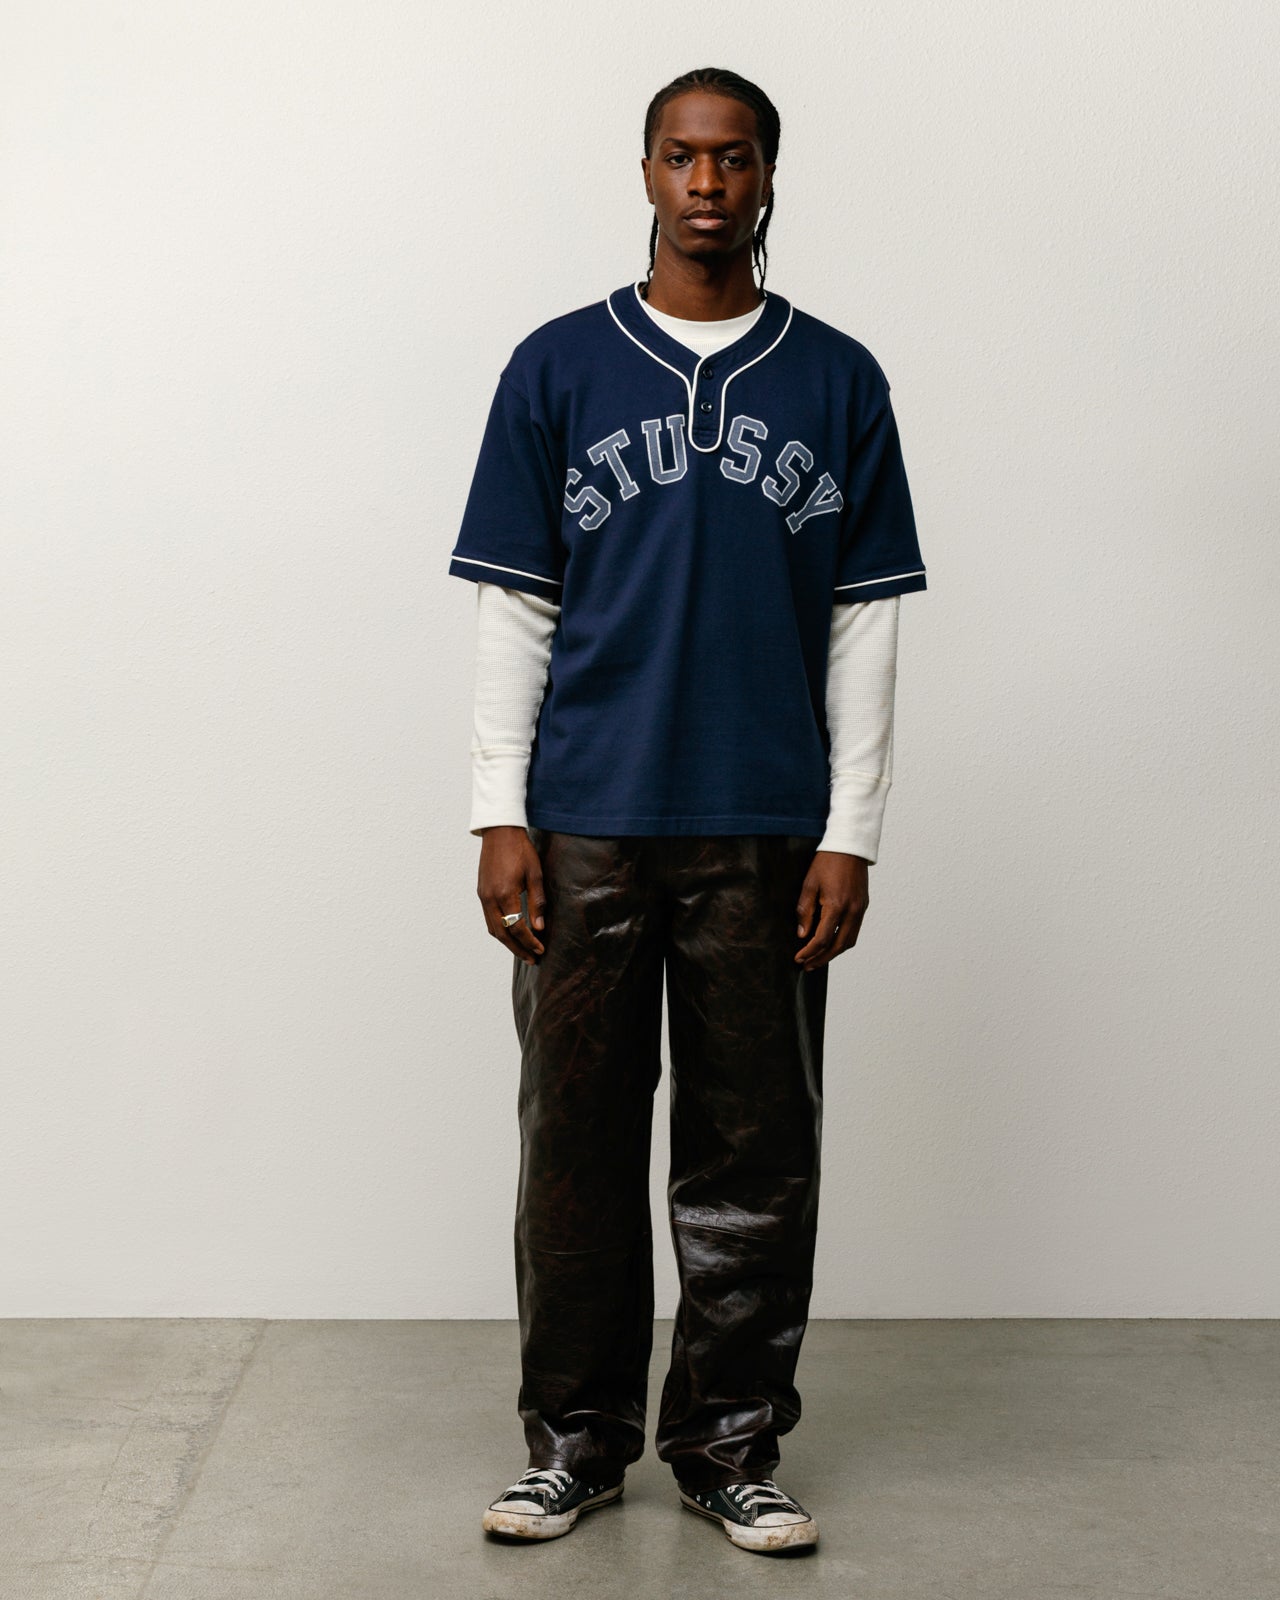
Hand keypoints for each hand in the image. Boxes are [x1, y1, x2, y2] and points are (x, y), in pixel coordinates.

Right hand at [477, 826, 546, 964]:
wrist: (500, 832)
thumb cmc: (520, 850)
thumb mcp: (535, 874)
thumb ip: (537, 901)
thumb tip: (539, 927)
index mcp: (505, 894)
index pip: (517, 928)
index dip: (529, 941)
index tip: (541, 949)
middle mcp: (490, 898)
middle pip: (502, 934)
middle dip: (518, 949)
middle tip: (532, 959)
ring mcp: (483, 896)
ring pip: (493, 929)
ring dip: (507, 943)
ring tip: (522, 951)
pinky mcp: (481, 892)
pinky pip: (489, 919)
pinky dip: (500, 930)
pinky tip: (511, 934)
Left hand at [795, 850, 869, 969]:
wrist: (850, 847)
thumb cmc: (826, 863)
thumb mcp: (809, 884)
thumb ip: (805, 911)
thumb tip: (802, 934)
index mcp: (836, 906)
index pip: (822, 939)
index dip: (809, 952)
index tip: (798, 958)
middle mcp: (852, 911)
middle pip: (838, 946)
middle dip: (821, 958)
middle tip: (807, 966)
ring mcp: (860, 910)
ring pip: (849, 941)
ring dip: (833, 953)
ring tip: (818, 958)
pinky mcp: (864, 906)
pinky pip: (855, 931)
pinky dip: (842, 941)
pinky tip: (831, 943)